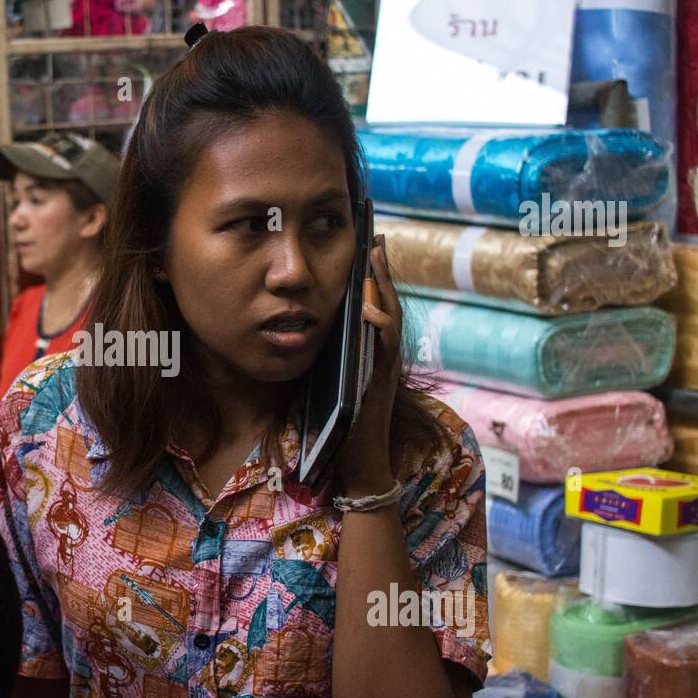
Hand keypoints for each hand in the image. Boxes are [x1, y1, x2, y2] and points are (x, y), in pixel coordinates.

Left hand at [339, 234, 399, 496]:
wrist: (360, 460)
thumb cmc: (344, 421)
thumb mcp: (333, 377)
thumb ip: (330, 352)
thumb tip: (306, 326)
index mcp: (371, 350)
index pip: (374, 304)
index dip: (372, 276)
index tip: (366, 243)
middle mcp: (384, 353)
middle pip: (387, 302)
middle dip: (381, 270)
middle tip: (375, 237)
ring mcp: (387, 366)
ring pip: (391, 318)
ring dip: (384, 288)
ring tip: (376, 258)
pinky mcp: (384, 381)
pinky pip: (385, 348)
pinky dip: (381, 326)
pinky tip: (372, 309)